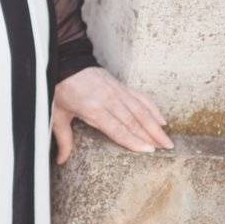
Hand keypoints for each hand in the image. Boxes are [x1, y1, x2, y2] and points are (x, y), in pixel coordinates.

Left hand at [51, 66, 173, 163]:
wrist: (66, 62)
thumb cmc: (61, 90)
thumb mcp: (57, 115)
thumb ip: (63, 139)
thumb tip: (61, 161)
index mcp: (92, 108)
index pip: (117, 128)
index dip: (133, 140)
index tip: (148, 150)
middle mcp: (108, 99)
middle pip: (133, 120)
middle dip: (150, 136)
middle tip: (165, 149)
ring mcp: (117, 91)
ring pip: (141, 110)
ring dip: (155, 125)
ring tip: (167, 140)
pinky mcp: (122, 85)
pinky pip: (141, 97)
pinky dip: (153, 109)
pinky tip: (162, 120)